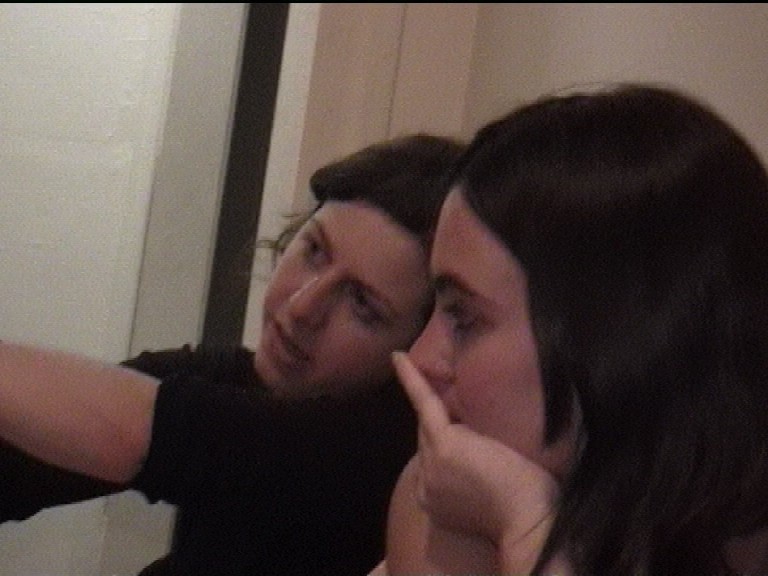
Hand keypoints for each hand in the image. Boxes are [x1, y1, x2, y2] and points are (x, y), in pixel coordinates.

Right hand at [392, 351, 558, 546]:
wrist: (531, 523)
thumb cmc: (529, 510)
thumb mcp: (489, 491)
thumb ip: (470, 469)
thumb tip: (472, 441)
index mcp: (434, 500)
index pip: (433, 457)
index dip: (445, 437)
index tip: (452, 428)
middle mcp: (425, 485)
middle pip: (427, 437)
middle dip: (440, 420)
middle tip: (453, 400)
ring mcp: (431, 464)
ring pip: (431, 421)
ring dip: (434, 397)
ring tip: (423, 371)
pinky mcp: (443, 445)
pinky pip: (424, 403)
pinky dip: (412, 379)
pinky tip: (400, 358)